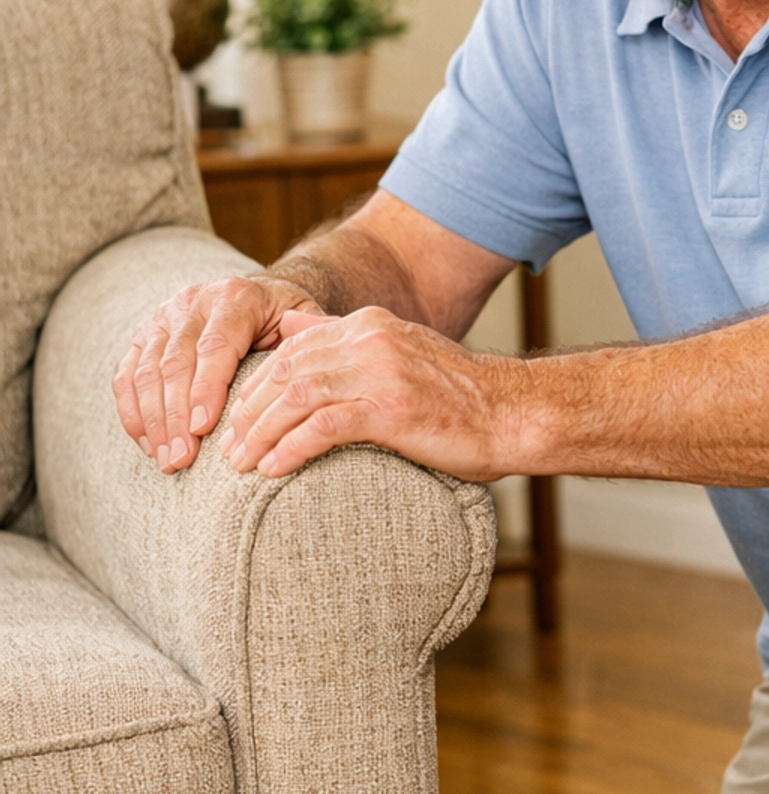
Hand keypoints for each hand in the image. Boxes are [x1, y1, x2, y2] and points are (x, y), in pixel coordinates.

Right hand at [114, 275, 323, 470]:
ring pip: (146, 372)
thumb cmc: (286, 319)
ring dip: (153, 421)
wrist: (257, 297)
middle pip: (175, 363)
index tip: (205, 429)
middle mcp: (193, 302)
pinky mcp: (143, 337)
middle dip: (176, 416)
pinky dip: (134, 413)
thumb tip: (330, 360)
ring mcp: (163, 318)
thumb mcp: (305, 321)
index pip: (215, 346)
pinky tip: (149, 445)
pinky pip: (126, 376)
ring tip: (167, 461)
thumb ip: (316, 339)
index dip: (206, 388)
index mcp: (236, 297)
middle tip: (182, 459)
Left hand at [220, 305, 515, 480]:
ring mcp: (381, 371)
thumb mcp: (399, 352)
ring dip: (261, 433)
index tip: (237, 417)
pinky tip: (273, 469)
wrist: (514, 414)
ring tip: (241, 463)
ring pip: (297, 397)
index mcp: (368, 324)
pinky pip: (324, 426)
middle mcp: (370, 339)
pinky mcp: (392, 408)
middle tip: (228, 445)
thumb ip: (345, 340)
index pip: (293, 348)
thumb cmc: (459, 397)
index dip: (257, 383)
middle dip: (249, 410)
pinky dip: (291, 448)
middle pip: (287, 371)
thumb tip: (293, 326)